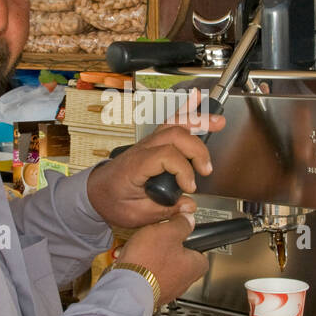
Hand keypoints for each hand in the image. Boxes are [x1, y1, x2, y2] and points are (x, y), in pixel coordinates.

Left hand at [85, 88, 226, 229]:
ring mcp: (147, 143)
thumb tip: (189, 206)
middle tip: (206, 169)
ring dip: (198, 121)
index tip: (190, 187)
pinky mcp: (153, 143)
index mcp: (135, 165)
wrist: (96, 192)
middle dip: (196, 150)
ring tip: (219, 122)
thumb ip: (163, 211)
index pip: (166, 156)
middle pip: (175, 135)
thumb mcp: (134, 215)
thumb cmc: (111, 201)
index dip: (183, 171)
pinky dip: (184, 110)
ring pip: (174, 125)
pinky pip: (169, 123)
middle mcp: (142, 149)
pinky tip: (196, 99)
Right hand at [114, 213, 207, 306]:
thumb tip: (188, 219)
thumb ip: (182, 224)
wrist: (128, 287)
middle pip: (182, 262)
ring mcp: (168, 290)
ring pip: (165, 270)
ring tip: (144, 251)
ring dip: (155, 261)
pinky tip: (135, 262)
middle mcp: (184, 282)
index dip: (192, 244)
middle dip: (170, 251)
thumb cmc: (149, 262)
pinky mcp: (152, 294)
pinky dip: (144, 270)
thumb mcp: (168, 231)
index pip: (201, 254)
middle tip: (160, 242)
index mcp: (195, 266)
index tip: (183, 237)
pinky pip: (150, 279)